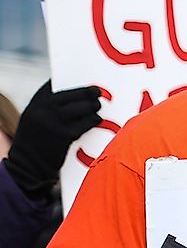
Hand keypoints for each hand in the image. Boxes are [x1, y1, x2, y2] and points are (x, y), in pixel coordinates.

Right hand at [4, 81, 101, 197]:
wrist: (27, 164)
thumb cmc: (34, 141)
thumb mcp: (34, 120)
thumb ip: (48, 108)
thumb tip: (75, 98)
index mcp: (35, 104)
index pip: (53, 86)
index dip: (70, 84)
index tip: (82, 83)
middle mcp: (43, 110)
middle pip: (72, 95)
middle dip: (87, 92)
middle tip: (98, 92)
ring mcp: (54, 122)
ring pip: (81, 107)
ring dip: (93, 106)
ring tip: (97, 107)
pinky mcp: (65, 135)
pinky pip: (85, 123)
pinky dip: (93, 120)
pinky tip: (96, 120)